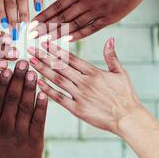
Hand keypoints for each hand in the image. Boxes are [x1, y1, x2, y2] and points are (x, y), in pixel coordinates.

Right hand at [0, 61, 46, 157]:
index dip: (2, 84)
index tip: (6, 70)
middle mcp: (4, 127)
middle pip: (12, 98)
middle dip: (18, 79)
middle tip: (23, 63)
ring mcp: (20, 134)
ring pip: (25, 106)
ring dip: (30, 88)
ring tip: (33, 72)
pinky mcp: (34, 143)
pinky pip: (39, 121)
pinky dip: (42, 107)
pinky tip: (44, 94)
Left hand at [28, 39, 143, 135]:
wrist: (128, 118)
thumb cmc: (125, 95)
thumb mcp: (121, 73)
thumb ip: (111, 56)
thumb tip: (110, 39)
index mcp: (93, 72)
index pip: (70, 57)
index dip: (56, 49)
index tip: (44, 43)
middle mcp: (85, 82)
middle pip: (60, 66)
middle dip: (44, 57)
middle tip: (30, 49)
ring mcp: (80, 96)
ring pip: (57, 80)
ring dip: (42, 70)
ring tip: (30, 62)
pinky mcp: (78, 109)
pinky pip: (59, 98)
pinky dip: (48, 90)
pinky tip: (37, 83)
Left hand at [32, 0, 158, 40]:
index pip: (57, 5)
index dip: (44, 15)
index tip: (32, 23)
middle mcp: (87, 1)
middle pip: (62, 17)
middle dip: (46, 27)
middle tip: (32, 36)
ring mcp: (98, 11)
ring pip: (74, 24)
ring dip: (58, 33)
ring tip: (45, 41)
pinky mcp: (109, 18)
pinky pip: (91, 28)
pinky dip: (78, 35)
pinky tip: (67, 41)